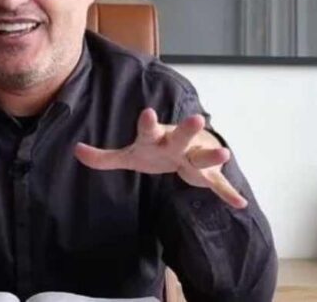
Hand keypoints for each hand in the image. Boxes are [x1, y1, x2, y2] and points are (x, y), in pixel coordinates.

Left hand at [74, 108, 246, 208]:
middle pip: (181, 136)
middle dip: (187, 129)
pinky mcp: (207, 175)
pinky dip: (228, 193)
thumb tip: (76, 151)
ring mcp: (194, 158)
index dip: (147, 123)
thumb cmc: (155, 151)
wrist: (187, 149)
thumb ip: (104, 157)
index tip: (147, 113)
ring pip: (204, 156)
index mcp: (156, 139)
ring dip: (213, 155)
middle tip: (197, 118)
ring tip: (225, 153)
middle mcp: (178, 144)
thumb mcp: (129, 155)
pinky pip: (218, 184)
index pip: (148, 130)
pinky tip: (240, 202)